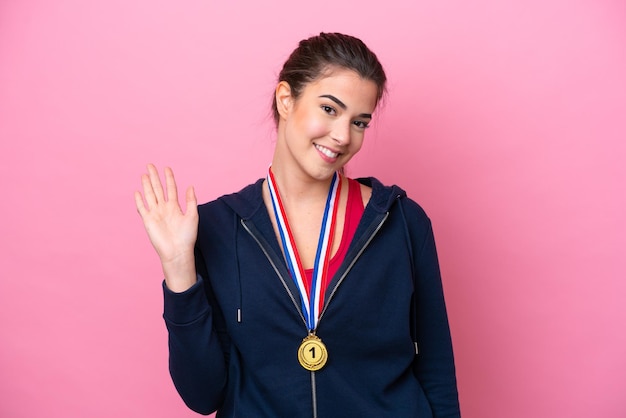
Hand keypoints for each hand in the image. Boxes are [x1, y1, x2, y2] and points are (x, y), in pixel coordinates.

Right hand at [135, 164, 197, 290]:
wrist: (177, 251)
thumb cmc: (187, 236)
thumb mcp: (192, 216)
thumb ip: (190, 201)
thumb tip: (191, 186)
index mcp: (175, 207)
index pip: (171, 188)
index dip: (169, 178)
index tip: (167, 168)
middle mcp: (164, 209)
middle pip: (158, 189)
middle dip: (154, 177)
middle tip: (150, 165)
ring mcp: (155, 214)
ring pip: (149, 195)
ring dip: (146, 185)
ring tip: (144, 174)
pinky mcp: (148, 221)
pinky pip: (142, 208)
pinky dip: (139, 200)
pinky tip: (137, 192)